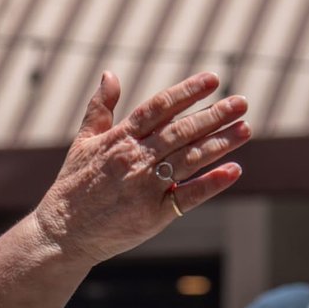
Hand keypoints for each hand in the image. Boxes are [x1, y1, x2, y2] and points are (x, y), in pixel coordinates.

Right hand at [34, 71, 250, 263]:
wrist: (63, 233)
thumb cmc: (73, 186)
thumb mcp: (83, 142)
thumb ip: (100, 108)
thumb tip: (110, 74)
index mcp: (118, 139)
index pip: (158, 108)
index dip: (187, 92)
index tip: (212, 80)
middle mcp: (134, 159)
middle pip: (180, 131)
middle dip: (214, 115)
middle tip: (242, 102)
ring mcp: (145, 187)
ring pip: (190, 159)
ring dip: (221, 143)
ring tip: (246, 129)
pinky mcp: (153, 215)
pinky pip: (188, 196)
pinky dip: (212, 184)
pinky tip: (234, 170)